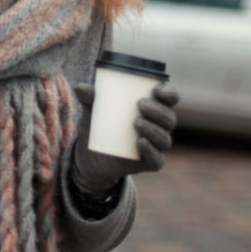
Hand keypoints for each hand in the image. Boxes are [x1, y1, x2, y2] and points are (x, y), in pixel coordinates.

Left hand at [69, 81, 178, 197]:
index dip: (169, 93)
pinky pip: (156, 160)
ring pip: (164, 139)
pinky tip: (140, 142)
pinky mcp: (148, 163)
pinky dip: (150, 151)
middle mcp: (158, 127)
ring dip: (154, 129)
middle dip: (158, 110)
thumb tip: (81, 88)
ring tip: (136, 122)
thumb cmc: (98, 125)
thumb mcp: (92, 110)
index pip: (170, 98)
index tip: (157, 89)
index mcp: (152, 108)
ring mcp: (155, 146)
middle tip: (140, 104)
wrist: (90, 156)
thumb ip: (89, 98)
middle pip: (169, 118)